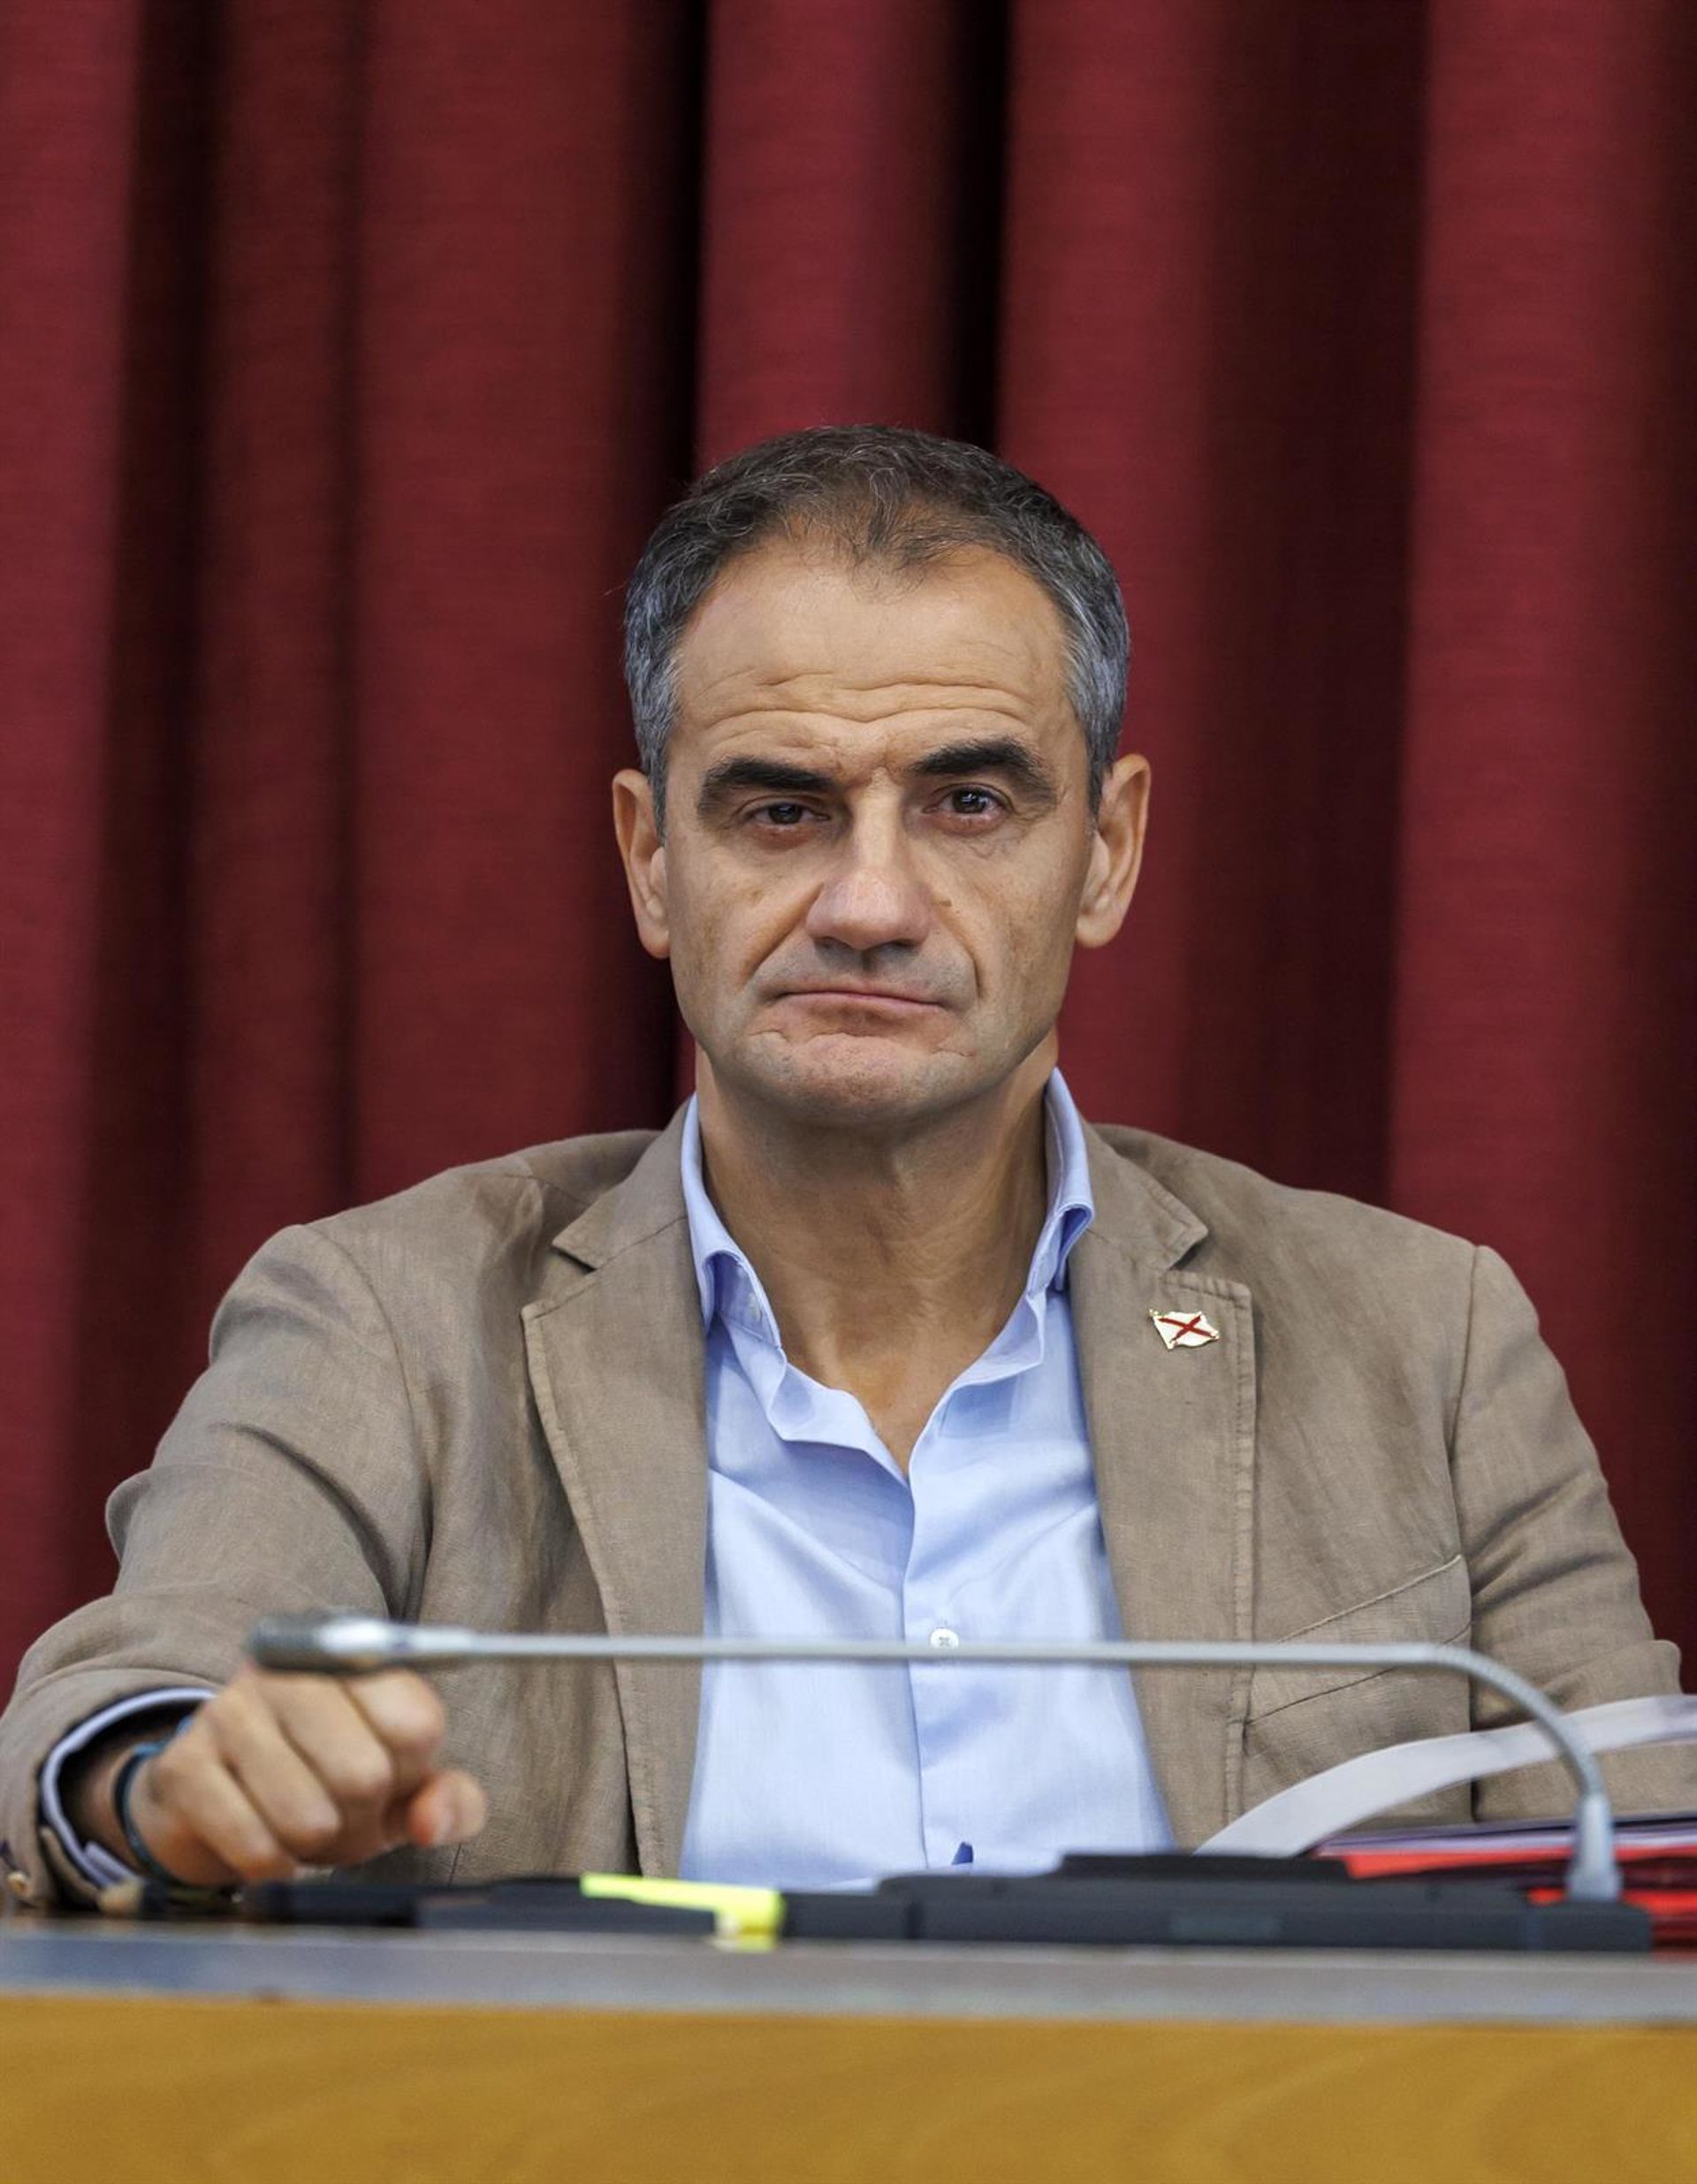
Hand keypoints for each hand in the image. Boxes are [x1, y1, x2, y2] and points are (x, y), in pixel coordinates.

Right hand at [117, 1666, 487, 1886]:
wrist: (223, 1802)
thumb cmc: (331, 1785)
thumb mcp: (404, 1789)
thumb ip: (448, 1800)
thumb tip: (433, 1822)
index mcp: (355, 1657)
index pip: (416, 1726)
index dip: (408, 1774)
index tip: (388, 1775)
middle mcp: (290, 1669)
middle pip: (364, 1774)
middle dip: (360, 1817)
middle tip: (339, 1809)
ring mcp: (230, 1711)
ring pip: (307, 1815)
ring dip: (313, 1845)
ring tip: (301, 1823)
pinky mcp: (184, 1766)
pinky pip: (254, 1845)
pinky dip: (271, 1866)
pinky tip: (265, 1843)